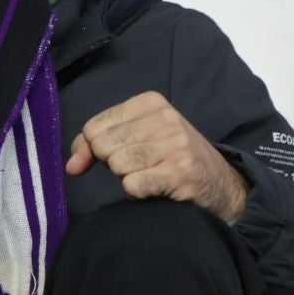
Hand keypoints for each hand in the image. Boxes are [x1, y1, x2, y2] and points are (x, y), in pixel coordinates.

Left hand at [65, 92, 247, 221]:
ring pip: (118, 165)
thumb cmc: (170, 158)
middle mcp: (165, 119)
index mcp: (151, 102)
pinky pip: (133, 185)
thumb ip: (94, 145)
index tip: (113, 155)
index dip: (93, 149)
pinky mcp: (181, 173)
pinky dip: (138, 192)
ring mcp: (176, 145)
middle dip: (112, 163)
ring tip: (150, 174)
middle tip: (139, 166)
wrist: (222, 184)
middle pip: (103, 146)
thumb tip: (71, 166)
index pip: (94, 127)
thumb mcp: (136, 138)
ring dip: (128, 178)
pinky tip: (156, 187)